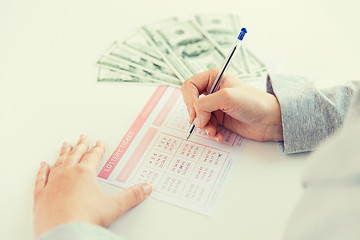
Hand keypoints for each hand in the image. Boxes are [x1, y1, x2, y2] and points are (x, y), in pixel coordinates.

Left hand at [33, 135, 151, 237]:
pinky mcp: (41, 196)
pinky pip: (41, 179)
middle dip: (81, 145)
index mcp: (84, 173)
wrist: (64, 234)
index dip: (98, 148)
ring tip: (65, 145)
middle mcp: (67, 174)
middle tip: (83, 137)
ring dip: (63, 153)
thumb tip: (145, 188)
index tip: (99, 143)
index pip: (93, 156)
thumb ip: (132, 196)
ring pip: (59, 163)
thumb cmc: (86, 219)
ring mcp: (53, 184)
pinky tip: (43, 166)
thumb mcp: (114, 206)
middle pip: (75, 154)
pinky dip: (42, 171)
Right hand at [181, 68, 282, 141]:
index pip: (189, 86)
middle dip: (196, 116)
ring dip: (204, 127)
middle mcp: (213, 91)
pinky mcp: (220, 119)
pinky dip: (210, 132)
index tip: (195, 113)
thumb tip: (195, 118)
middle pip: (191, 103)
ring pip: (198, 117)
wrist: (270, 121)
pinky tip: (218, 135)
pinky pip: (206, 126)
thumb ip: (205, 104)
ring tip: (213, 132)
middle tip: (202, 124)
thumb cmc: (254, 103)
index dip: (189, 100)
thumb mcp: (226, 97)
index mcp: (214, 77)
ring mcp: (216, 106)